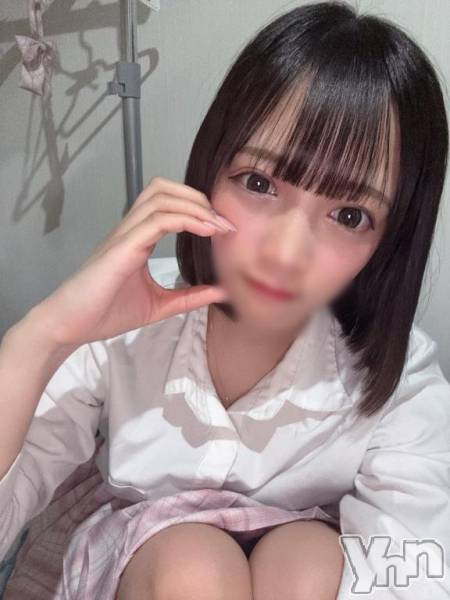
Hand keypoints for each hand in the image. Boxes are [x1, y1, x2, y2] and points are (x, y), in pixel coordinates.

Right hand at [32, 177, 234, 346]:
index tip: (225, 228)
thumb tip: (221, 291)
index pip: (168, 203)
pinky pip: (155, 221)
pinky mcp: (121, 248)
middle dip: (198, 197)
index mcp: (138, 238)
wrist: (71, 326)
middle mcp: (130, 230)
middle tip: (223, 221)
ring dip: (194, 205)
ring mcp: (124, 236)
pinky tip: (205, 231)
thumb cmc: (106, 313)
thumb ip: (188, 297)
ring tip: (217, 225)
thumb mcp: (159, 306)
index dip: (198, 207)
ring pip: (160, 197)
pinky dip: (184, 219)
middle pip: (163, 189)